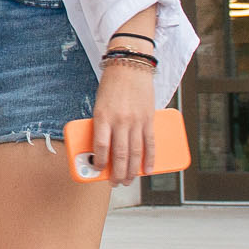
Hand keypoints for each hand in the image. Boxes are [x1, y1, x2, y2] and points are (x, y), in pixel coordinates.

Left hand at [84, 60, 153, 188]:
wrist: (130, 65)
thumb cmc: (111, 86)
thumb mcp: (100, 105)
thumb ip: (102, 125)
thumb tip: (103, 149)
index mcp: (102, 116)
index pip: (100, 146)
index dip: (99, 162)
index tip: (98, 171)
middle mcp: (120, 120)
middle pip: (119, 154)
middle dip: (117, 173)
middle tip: (115, 183)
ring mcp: (136, 121)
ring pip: (135, 153)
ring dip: (132, 171)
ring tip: (128, 180)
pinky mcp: (149, 119)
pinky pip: (150, 143)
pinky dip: (150, 159)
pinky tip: (148, 170)